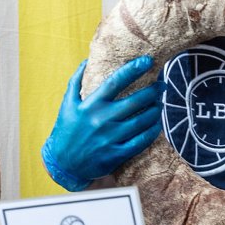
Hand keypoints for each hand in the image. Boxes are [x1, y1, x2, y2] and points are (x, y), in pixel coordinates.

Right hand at [41, 56, 164, 190]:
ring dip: (155, 111)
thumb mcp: (67, 105)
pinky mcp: (115, 154)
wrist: (63, 164)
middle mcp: (100, 120)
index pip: (115, 82)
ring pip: (141, 122)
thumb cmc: (66, 130)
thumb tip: (87, 60)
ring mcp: (109, 138)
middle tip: (162, 85)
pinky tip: (157, 125)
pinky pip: (140, 142)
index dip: (133, 69)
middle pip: (134, 102)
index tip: (147, 61)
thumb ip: (76, 81)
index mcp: (90, 105)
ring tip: (160, 103)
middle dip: (153, 91)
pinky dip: (152, 132)